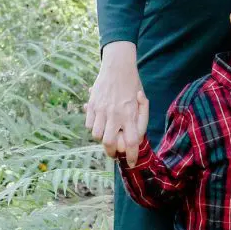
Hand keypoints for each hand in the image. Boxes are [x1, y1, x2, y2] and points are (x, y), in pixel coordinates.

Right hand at [84, 41, 147, 164]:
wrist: (118, 66)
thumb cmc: (133, 84)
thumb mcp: (142, 101)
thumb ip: (140, 119)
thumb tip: (135, 137)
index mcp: (130, 114)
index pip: (131, 142)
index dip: (131, 156)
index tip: (131, 163)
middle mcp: (116, 114)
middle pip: (110, 143)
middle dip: (111, 152)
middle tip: (113, 153)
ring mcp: (102, 110)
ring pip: (96, 135)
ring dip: (101, 138)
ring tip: (106, 134)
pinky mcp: (92, 105)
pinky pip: (88, 124)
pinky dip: (93, 126)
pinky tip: (99, 122)